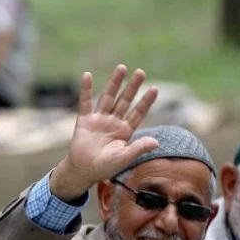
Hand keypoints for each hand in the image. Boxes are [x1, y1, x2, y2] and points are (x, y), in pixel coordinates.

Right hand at [48, 65, 159, 200]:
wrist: (83, 171)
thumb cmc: (104, 167)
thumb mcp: (124, 158)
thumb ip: (138, 148)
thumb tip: (157, 142)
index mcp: (125, 131)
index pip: (138, 113)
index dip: (146, 102)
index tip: (154, 89)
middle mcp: (113, 122)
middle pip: (125, 101)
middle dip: (132, 87)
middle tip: (141, 72)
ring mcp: (99, 119)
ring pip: (108, 98)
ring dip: (114, 83)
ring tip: (121, 68)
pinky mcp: (84, 120)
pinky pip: (85, 103)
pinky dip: (85, 90)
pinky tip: (87, 76)